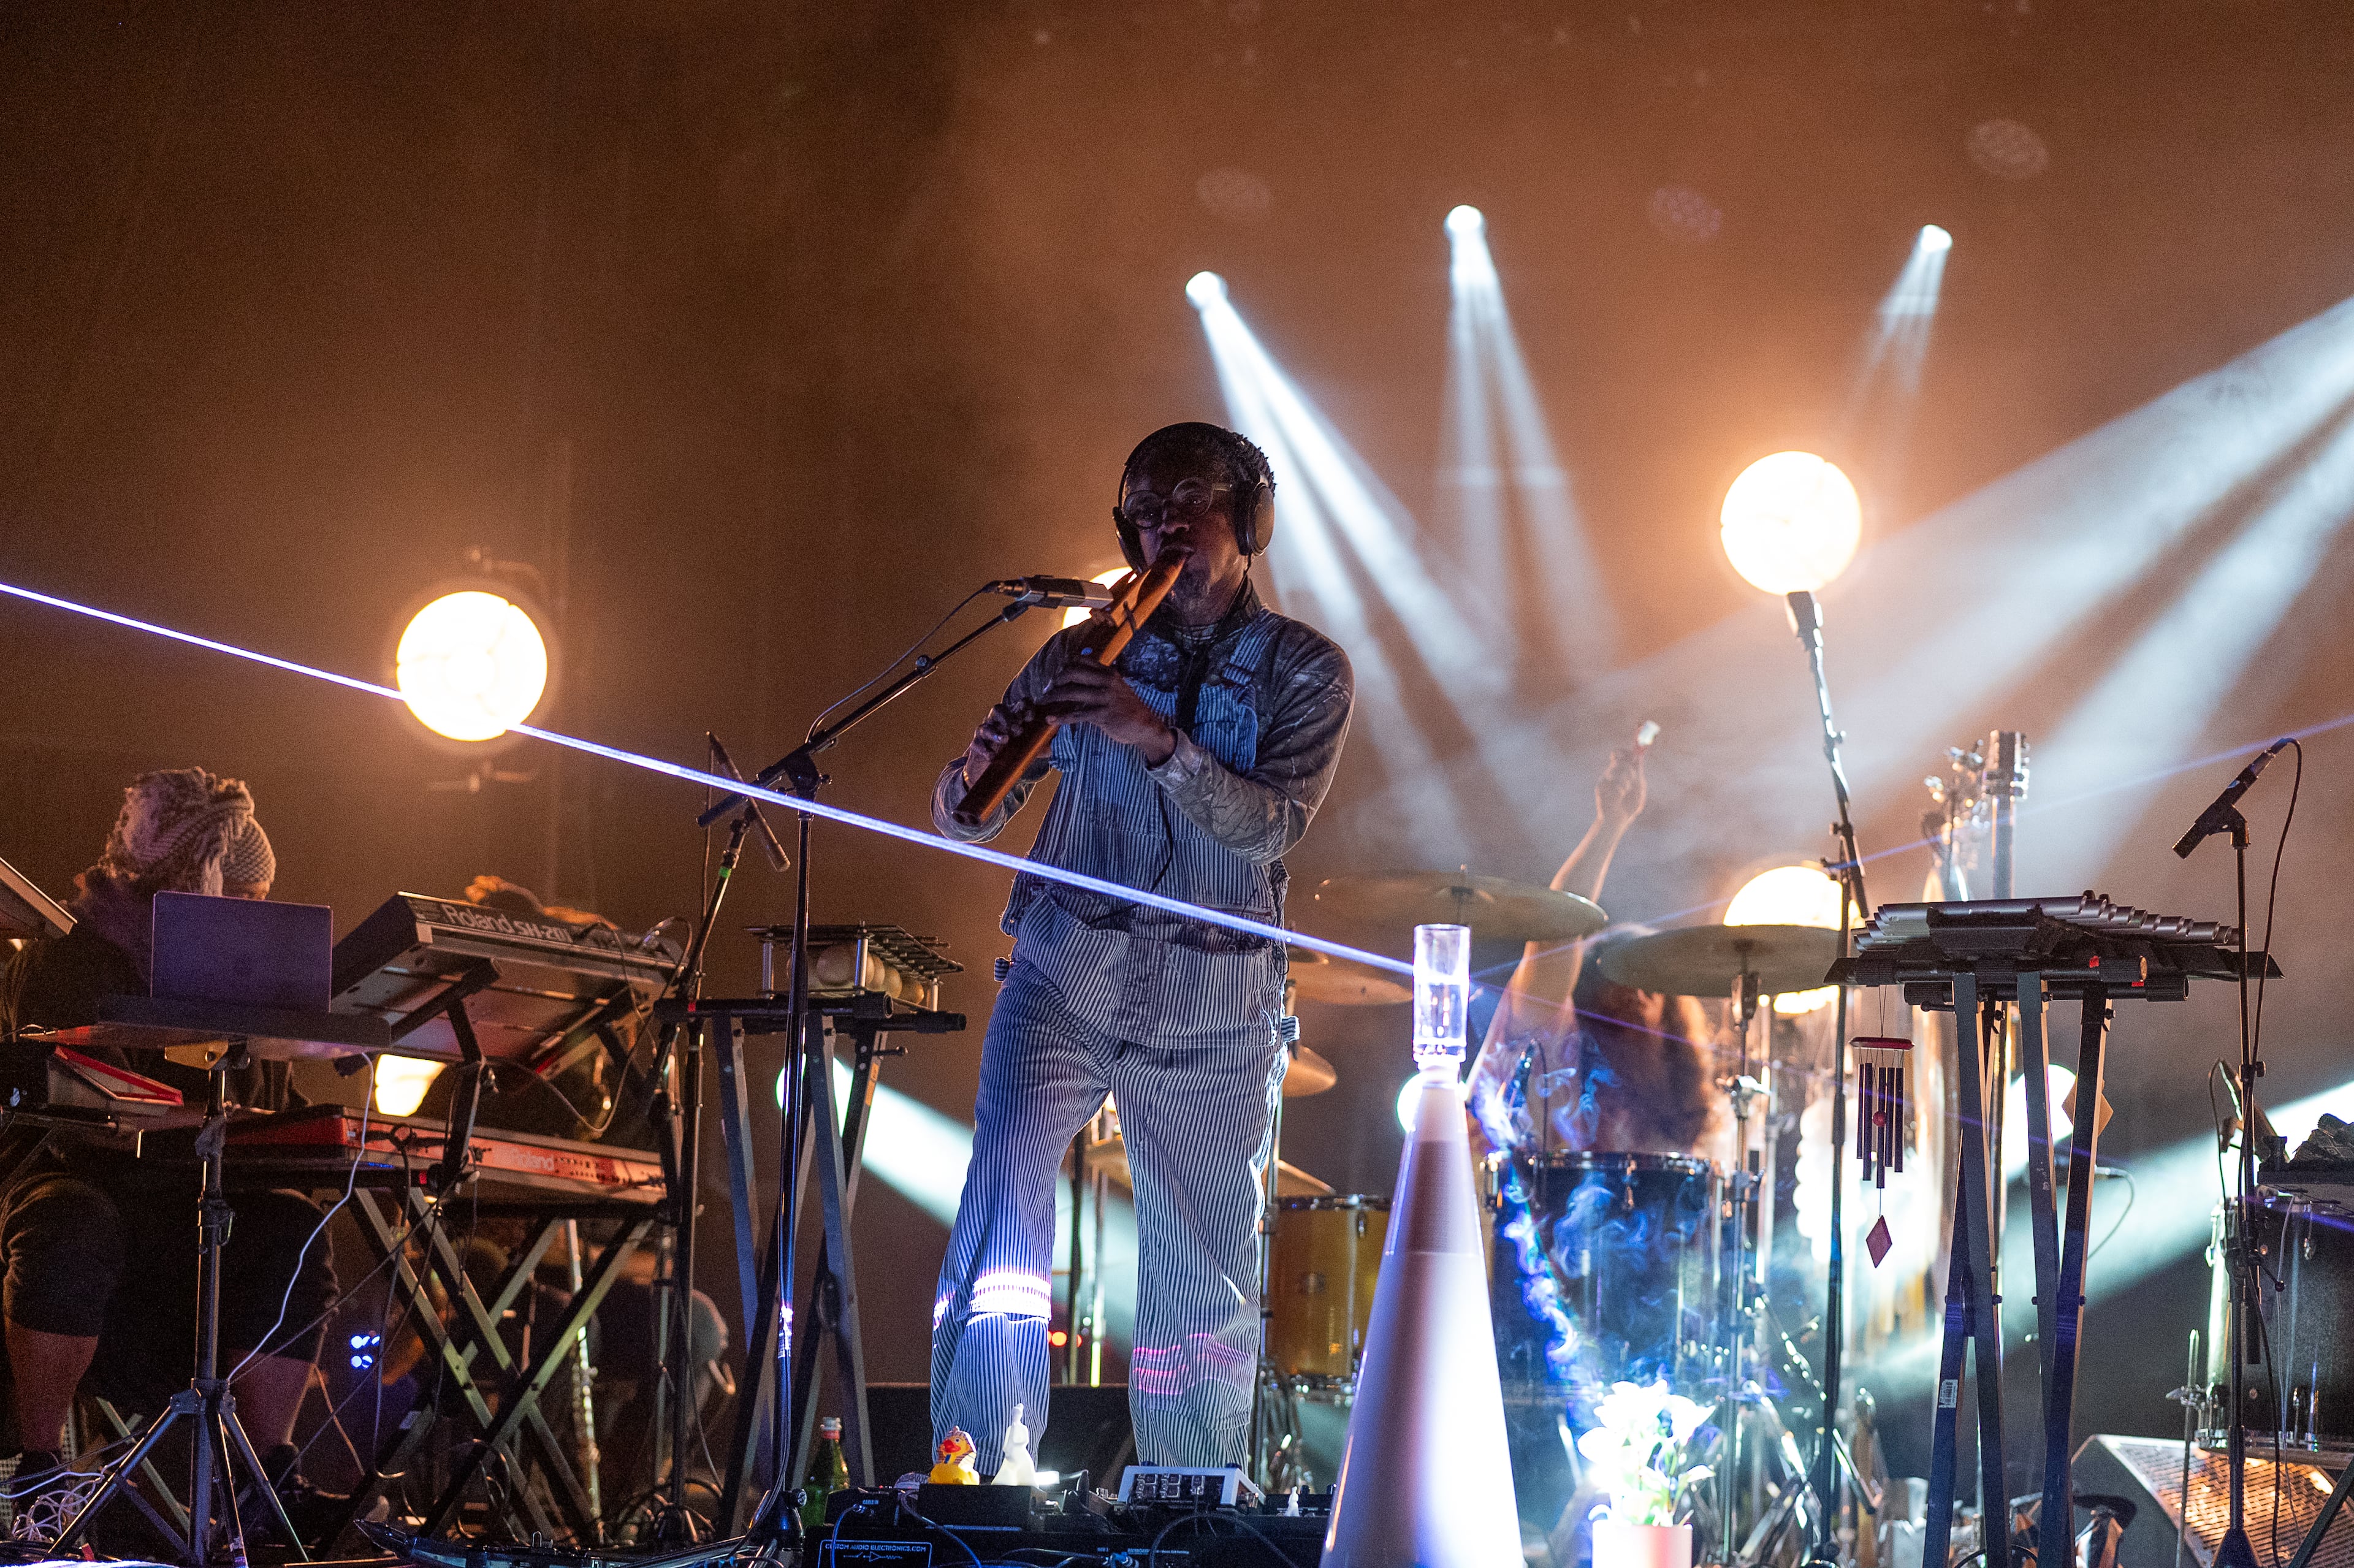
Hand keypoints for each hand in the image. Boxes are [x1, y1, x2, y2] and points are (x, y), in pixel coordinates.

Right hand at [962, 699, 1037, 788]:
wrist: (988, 769)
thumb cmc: (1011, 753)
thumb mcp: (1027, 748)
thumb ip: (1038, 745)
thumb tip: (1051, 747)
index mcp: (1011, 717)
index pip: (1018, 705)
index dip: (1025, 707)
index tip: (1030, 716)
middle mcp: (996, 721)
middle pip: (998, 710)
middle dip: (1008, 718)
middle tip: (1018, 730)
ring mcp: (984, 732)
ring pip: (985, 726)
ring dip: (995, 732)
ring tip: (1005, 740)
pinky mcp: (975, 745)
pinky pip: (977, 744)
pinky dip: (984, 749)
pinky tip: (992, 756)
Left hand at [1039, 661, 1175, 764]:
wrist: (1145, 726)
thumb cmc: (1127, 708)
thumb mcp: (1117, 688)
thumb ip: (1100, 681)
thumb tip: (1077, 678)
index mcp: (1108, 672)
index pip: (1081, 660)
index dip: (1064, 666)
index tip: (1055, 676)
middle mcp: (1107, 681)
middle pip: (1073, 672)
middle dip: (1056, 680)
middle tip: (1047, 689)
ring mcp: (1105, 697)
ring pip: (1072, 693)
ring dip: (1054, 697)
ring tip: (1044, 702)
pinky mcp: (1103, 714)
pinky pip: (1077, 714)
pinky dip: (1062, 717)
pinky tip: (1052, 720)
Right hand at [1595, 739, 1646, 829]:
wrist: (1617, 820)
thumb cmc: (1629, 805)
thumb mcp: (1639, 787)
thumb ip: (1638, 772)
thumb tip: (1639, 757)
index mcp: (1620, 772)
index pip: (1620, 754)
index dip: (1626, 752)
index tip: (1634, 755)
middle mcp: (1611, 773)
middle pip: (1621, 760)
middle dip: (1630, 769)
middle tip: (1633, 779)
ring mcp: (1605, 779)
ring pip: (1619, 769)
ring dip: (1627, 780)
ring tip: (1626, 791)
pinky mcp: (1600, 785)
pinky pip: (1614, 780)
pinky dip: (1621, 788)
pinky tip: (1620, 796)